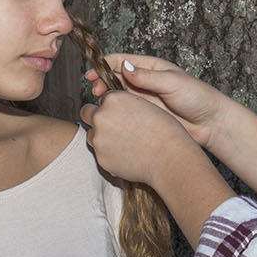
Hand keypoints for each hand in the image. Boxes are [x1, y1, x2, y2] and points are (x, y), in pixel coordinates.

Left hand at [80, 90, 201, 187]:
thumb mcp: (144, 105)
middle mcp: (101, 116)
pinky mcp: (101, 158)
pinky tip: (127, 155)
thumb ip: (124, 104)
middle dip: (96, 118)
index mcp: (113, 99)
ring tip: (123, 143)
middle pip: (87, 113)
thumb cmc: (164, 130)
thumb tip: (113, 108)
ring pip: (91, 135)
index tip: (118, 113)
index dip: (110, 106)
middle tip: (113, 126)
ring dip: (101, 137)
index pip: (102, 98)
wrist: (169, 157)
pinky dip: (109, 154)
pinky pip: (100, 154)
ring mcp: (99, 139)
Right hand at [84, 54, 228, 149]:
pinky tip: (110, 116)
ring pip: (118, 95)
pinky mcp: (145, 115)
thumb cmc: (197, 97)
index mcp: (152, 67)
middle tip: (97, 92)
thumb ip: (148, 76)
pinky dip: (116, 112)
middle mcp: (145, 81)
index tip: (92, 72)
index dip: (104, 64)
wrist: (210, 123)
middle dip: (102, 82)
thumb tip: (123, 67)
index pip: (122, 61)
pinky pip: (126, 111)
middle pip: (116, 77)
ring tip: (102, 104)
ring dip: (108, 98)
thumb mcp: (172, 83)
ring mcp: (144, 99)